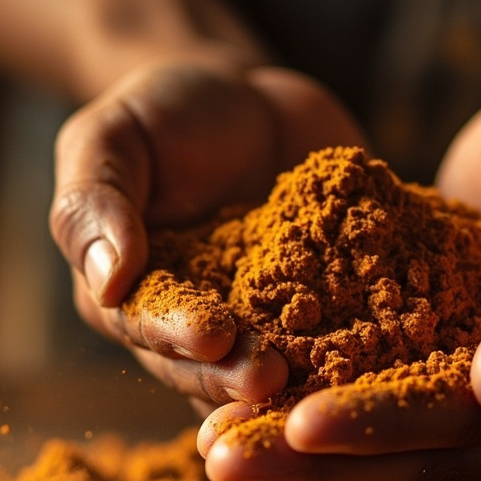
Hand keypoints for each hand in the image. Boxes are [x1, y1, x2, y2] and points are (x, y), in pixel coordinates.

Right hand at [49, 55, 365, 407]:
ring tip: (324, 381)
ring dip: (297, 377)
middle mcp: (193, 326)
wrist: (248, 100)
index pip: (147, 324)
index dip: (178, 334)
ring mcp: (261, 324)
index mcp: (131, 296)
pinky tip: (385, 350)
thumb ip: (94, 202)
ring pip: (273, 362)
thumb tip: (104, 281)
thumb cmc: (164, 112)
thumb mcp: (111, 137)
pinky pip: (338, 333)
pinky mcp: (319, 309)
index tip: (212, 335)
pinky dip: (359, 344)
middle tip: (270, 377)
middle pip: (210, 363)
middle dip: (239, 373)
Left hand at [200, 75, 480, 480]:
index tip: (295, 427)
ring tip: (219, 464)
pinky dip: (321, 434)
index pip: (466, 430)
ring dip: (306, 469)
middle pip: (418, 466)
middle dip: (319, 469)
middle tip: (223, 463)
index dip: (382, 431)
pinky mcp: (444, 361)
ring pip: (394, 460)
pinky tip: (255, 427)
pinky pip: (381, 415)